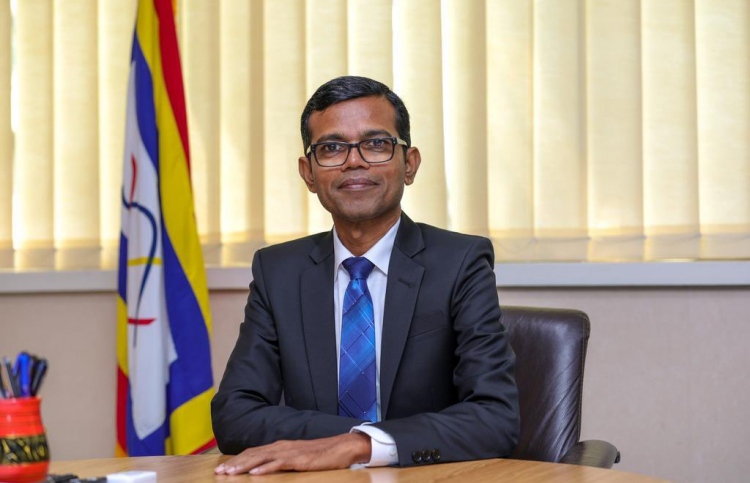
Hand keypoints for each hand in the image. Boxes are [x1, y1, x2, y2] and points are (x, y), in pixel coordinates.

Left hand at [214, 432, 371, 474]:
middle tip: (219, 472)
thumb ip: (281, 461)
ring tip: (230, 473)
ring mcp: (289, 451)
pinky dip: (265, 467)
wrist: (340, 447)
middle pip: (252, 454)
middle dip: (234, 463)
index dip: (237, 460)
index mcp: (279, 446)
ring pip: (261, 458)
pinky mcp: (298, 459)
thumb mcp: (296, 457)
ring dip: (243, 465)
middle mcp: (281, 446)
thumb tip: (264, 469)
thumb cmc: (319, 455)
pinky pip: (278, 463)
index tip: (222, 469)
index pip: (253, 452)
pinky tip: (254, 472)